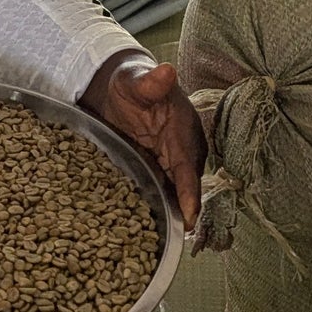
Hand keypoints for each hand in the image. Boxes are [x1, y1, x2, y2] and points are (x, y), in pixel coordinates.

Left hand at [80, 55, 206, 231]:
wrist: (122, 88)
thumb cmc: (131, 82)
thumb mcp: (135, 80)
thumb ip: (150, 82)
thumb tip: (167, 70)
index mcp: (184, 132)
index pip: (189, 168)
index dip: (189, 193)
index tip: (189, 217)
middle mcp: (183, 152)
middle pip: (184, 189)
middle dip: (178, 213)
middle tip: (165, 239)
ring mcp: (170, 164)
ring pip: (171, 195)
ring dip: (165, 214)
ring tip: (153, 240)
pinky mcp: (156, 171)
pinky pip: (158, 192)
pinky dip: (153, 207)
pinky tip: (137, 224)